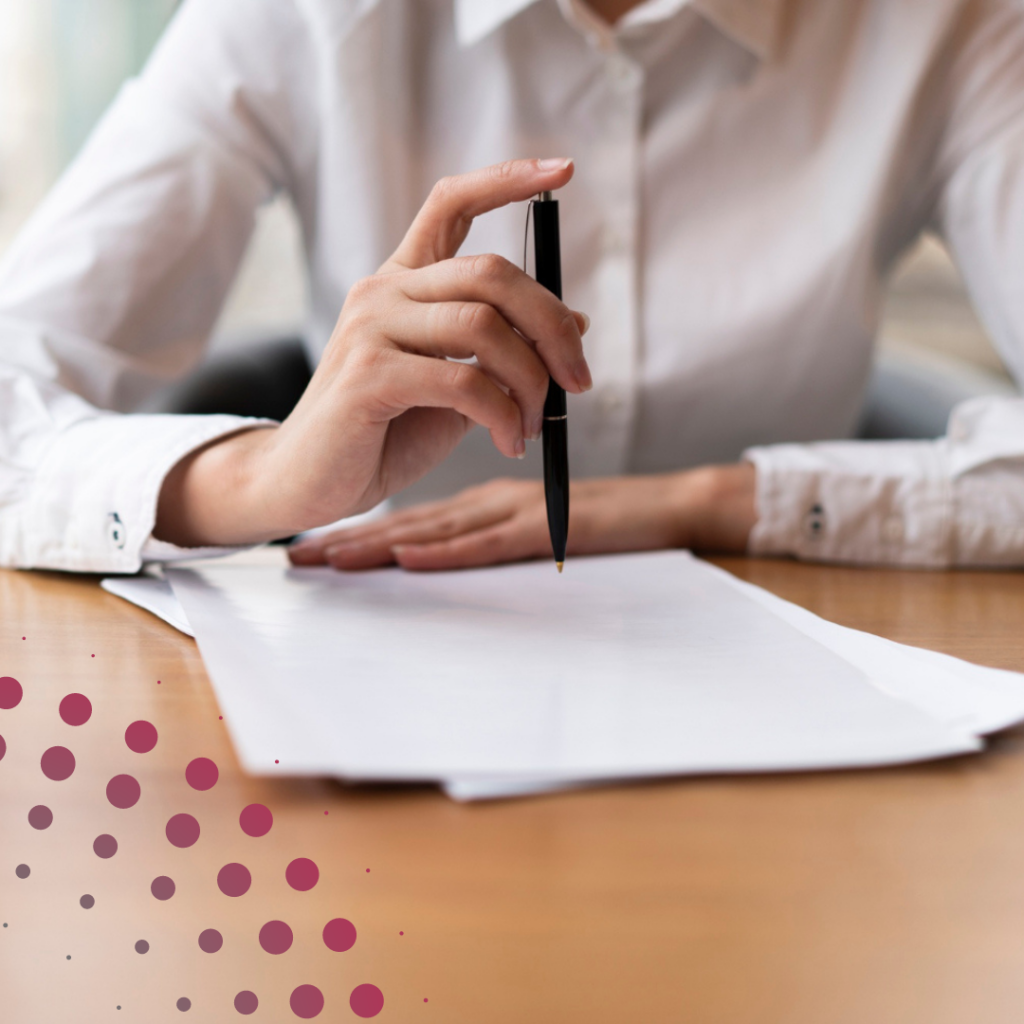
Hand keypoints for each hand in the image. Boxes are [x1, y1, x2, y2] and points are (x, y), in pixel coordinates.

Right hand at [155, 158, 590, 547]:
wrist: (311, 482)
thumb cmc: (384, 434)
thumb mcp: (458, 387)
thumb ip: (505, 351)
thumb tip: (579, 323)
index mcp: (403, 283)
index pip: (451, 205)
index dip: (506, 180)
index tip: (563, 170)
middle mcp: (384, 291)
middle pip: (491, 272)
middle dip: (552, 326)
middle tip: (579, 380)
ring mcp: (370, 328)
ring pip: (483, 326)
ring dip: (530, 382)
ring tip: (534, 426)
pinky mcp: (368, 375)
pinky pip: (463, 382)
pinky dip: (503, 415)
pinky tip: (509, 442)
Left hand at [288, 464, 756, 570]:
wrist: (668, 506)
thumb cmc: (607, 514)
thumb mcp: (543, 513)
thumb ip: (501, 519)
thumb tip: (449, 539)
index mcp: (487, 497)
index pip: (415, 510)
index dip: (363, 525)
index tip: (317, 543)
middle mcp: (491, 501)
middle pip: (412, 520)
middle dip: (352, 536)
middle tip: (299, 555)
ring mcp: (516, 512)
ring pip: (437, 527)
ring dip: (382, 544)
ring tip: (332, 559)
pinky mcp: (545, 527)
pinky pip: (489, 540)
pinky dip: (448, 548)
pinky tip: (410, 556)